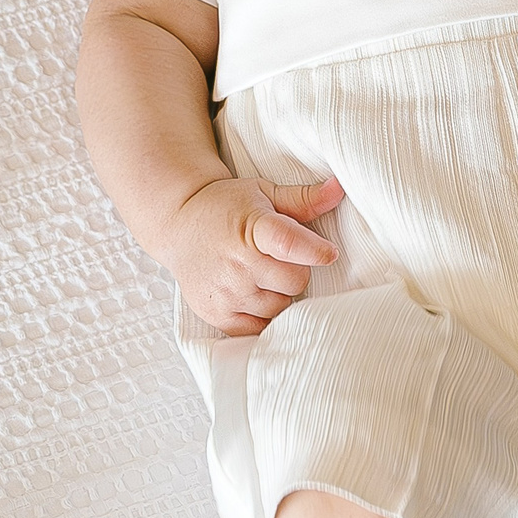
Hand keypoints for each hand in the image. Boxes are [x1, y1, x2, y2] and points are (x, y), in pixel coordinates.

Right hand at [157, 175, 343, 335]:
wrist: (178, 224)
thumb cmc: (227, 207)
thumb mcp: (263, 193)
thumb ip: (303, 198)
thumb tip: (339, 189)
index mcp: (251, 228)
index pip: (288, 243)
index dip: (315, 251)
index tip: (330, 253)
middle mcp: (237, 263)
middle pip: (296, 281)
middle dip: (295, 271)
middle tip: (278, 258)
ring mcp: (226, 292)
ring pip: (281, 307)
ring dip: (279, 294)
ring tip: (260, 274)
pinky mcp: (217, 315)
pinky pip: (260, 328)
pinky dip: (263, 315)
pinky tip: (253, 293)